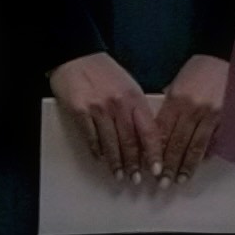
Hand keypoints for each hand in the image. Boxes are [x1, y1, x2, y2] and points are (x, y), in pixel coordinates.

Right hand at [50, 53, 161, 184]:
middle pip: (130, 141)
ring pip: (111, 143)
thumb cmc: (104, 71)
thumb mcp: (128, 86)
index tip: (157, 169)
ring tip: (119, 175)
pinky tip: (100, 159)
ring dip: (116, 162)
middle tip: (137, 179)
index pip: (149, 130)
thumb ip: (137, 108)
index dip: (154, 153)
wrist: (76, 55)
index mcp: (134, 98)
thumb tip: (147, 136)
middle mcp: (119, 104)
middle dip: (134, 163)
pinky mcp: (80, 111)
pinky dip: (96, 150)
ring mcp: (98, 109)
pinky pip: (90, 137)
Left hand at [155, 55, 227, 187]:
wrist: (224, 54)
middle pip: (177, 143)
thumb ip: (170, 104)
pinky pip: (214, 138)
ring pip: (195, 146)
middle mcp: (191, 109)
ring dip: (186, 165)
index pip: (162, 133)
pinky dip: (206, 152)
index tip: (150, 167)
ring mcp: (209, 114)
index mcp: (176, 100)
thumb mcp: (178, 82)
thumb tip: (163, 127)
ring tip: (180, 180)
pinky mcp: (225, 116)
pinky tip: (200, 164)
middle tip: (163, 182)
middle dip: (168, 165)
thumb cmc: (200, 68)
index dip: (155, 152)